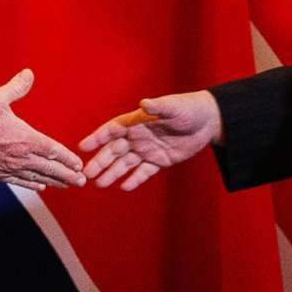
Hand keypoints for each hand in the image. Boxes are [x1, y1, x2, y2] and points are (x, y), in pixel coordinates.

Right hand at [0, 69, 86, 189]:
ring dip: (55, 182)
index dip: (68, 159)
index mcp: (25, 138)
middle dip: (68, 175)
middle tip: (82, 181)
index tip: (79, 164)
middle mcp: (20, 157)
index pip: (53, 151)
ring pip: (38, 178)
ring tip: (67, 185)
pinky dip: (33, 184)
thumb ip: (16, 87)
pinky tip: (41, 186)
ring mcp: (9, 168)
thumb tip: (29, 73)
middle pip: (50, 169)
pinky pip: (20, 182)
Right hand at [78, 91, 222, 189]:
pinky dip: (134, 179)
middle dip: (100, 162)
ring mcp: (148, 150)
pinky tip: (124, 188)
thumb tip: (143, 104)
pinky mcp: (159, 161)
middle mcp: (138, 136)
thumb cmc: (188, 109)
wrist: (208, 121)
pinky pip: (143, 172)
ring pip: (125, 164)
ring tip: (99, 184)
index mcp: (137, 121)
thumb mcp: (173, 107)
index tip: (83, 147)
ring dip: (112, 173)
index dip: (98, 138)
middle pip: (114, 151)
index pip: (112, 130)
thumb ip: (158, 107)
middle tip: (86, 174)